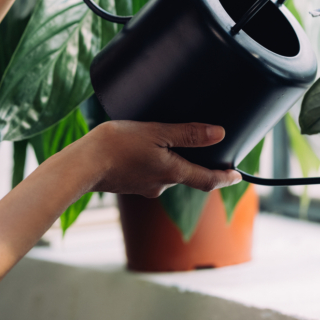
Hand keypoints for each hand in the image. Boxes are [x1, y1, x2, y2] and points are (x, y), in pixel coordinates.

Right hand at [77, 121, 241, 197]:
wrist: (81, 165)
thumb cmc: (117, 146)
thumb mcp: (156, 132)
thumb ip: (188, 133)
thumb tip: (219, 134)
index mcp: (172, 173)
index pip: (207, 180)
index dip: (225, 178)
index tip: (238, 177)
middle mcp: (161, 185)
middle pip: (186, 175)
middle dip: (195, 164)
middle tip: (204, 148)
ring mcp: (144, 187)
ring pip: (166, 174)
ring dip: (171, 161)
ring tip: (167, 141)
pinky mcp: (129, 185)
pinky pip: (149, 174)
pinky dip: (153, 163)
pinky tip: (142, 150)